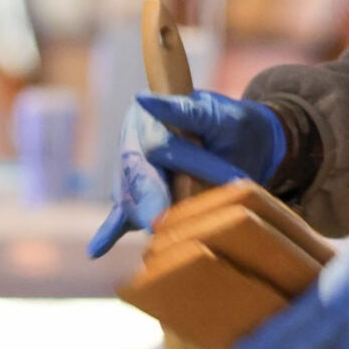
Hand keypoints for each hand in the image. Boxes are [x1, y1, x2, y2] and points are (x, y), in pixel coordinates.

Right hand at [86, 90, 287, 257]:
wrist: (250, 145)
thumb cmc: (236, 128)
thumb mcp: (221, 116)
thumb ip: (187, 114)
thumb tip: (144, 99)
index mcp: (150, 117)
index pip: (152, 148)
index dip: (160, 179)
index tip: (163, 210)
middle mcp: (134, 142)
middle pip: (134, 177)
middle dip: (147, 203)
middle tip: (156, 227)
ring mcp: (133, 170)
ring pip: (128, 198)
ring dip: (143, 217)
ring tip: (160, 241)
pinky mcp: (139, 194)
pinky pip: (120, 213)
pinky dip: (110, 231)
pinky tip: (97, 249)